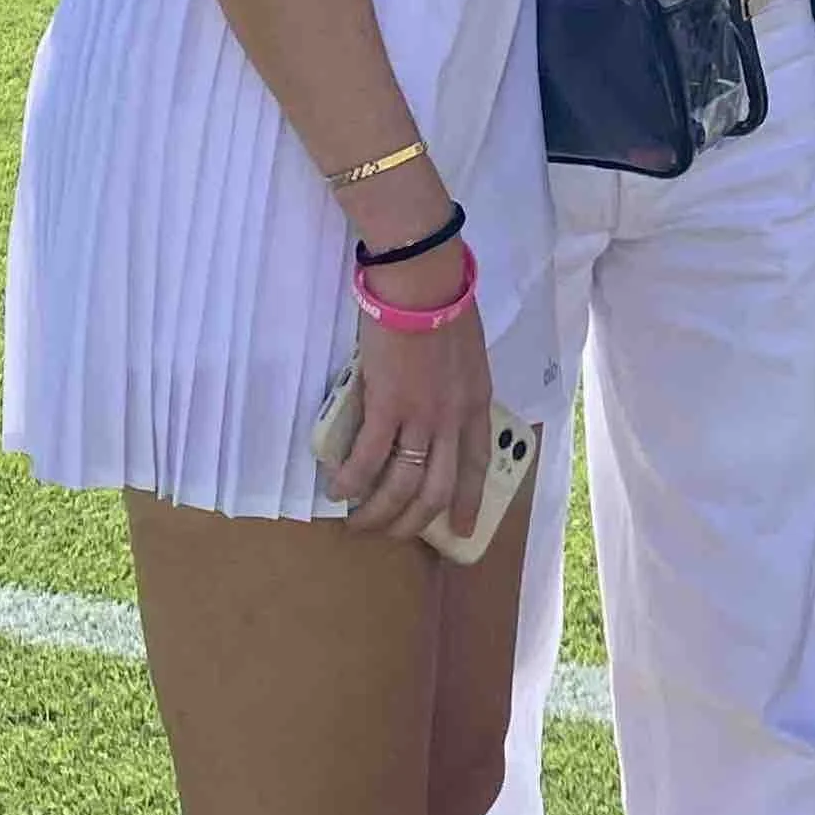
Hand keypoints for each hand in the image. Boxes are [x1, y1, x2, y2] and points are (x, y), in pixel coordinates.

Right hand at [328, 267, 491, 546]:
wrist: (423, 282)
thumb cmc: (443, 303)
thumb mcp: (465, 353)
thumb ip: (453, 385)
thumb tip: (431, 404)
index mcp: (476, 402)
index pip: (477, 465)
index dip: (468, 501)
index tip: (461, 530)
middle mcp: (452, 419)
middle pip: (437, 490)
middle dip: (413, 521)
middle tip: (391, 532)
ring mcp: (420, 417)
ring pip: (402, 486)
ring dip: (378, 512)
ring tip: (359, 523)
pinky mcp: (386, 408)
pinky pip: (367, 459)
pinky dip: (351, 480)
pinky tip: (338, 489)